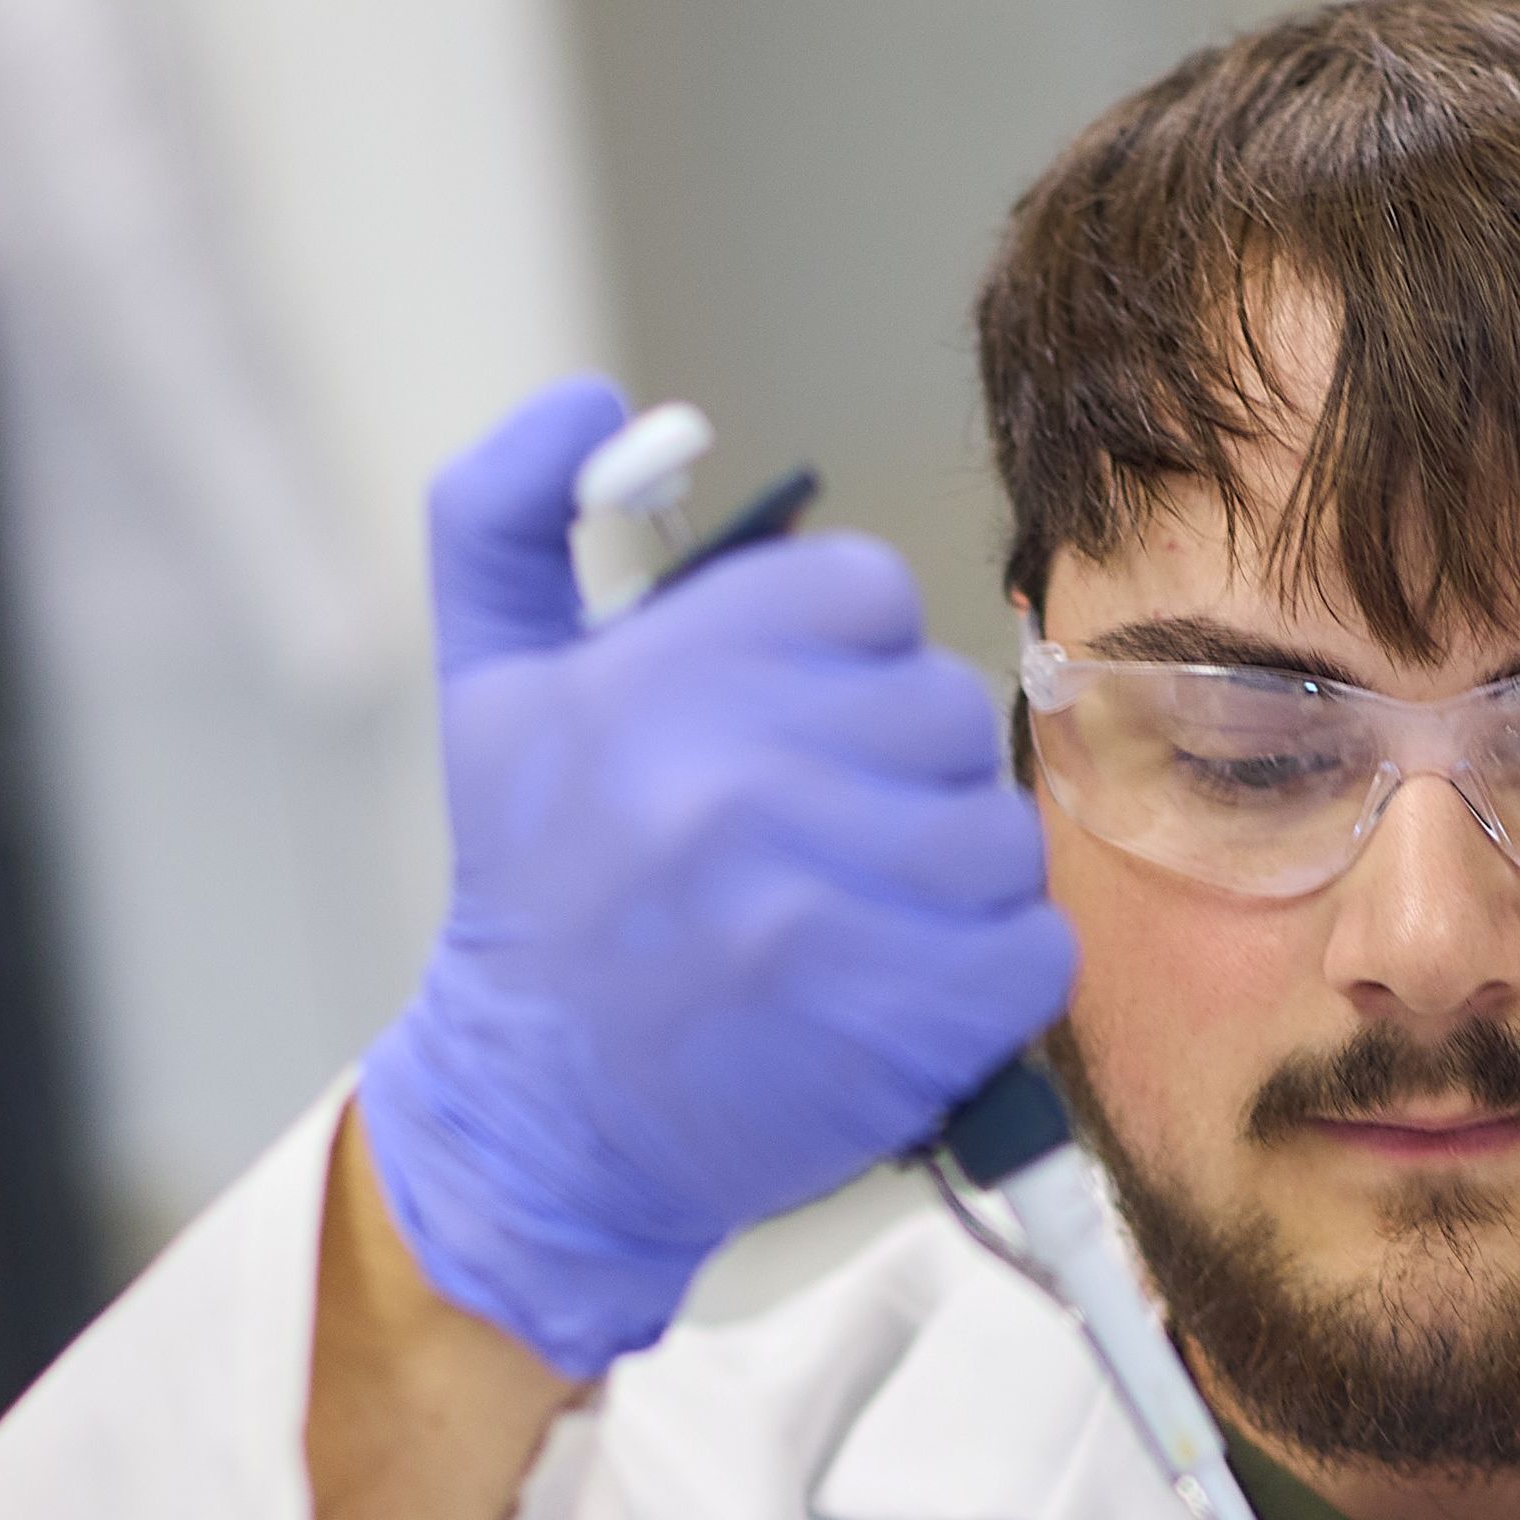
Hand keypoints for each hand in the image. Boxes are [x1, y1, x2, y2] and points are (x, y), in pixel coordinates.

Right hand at [358, 377, 1074, 1374]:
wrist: (539, 1120)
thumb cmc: (533, 894)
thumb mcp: (485, 679)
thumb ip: (510, 509)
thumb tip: (595, 399)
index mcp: (656, 679)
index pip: (865, 593)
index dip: (850, 664)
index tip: (798, 735)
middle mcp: (733, 781)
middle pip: (944, 710)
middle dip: (904, 775)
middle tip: (829, 842)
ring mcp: (825, 907)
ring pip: (999, 830)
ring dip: (953, 880)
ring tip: (863, 922)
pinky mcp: (905, 1020)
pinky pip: (1034, 947)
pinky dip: (991, 977)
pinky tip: (905, 992)